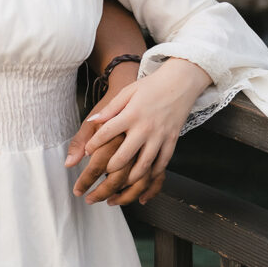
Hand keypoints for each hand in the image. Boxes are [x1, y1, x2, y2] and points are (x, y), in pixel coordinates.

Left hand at [83, 59, 210, 185]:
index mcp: (131, 114)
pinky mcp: (172, 141)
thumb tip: (93, 120)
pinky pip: (162, 164)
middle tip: (101, 173)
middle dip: (110, 168)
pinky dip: (152, 174)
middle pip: (123, 156)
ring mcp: (160, 137)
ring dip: (129, 178)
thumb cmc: (151, 86)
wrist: (180, 83)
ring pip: (143, 166)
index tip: (87, 151)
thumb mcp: (127, 92)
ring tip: (120, 184)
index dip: (94, 144)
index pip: (107, 133)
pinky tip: (144, 179)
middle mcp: (145, 128)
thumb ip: (110, 108)